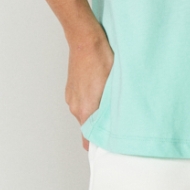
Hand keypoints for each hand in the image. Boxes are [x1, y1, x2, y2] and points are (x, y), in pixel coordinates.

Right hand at [65, 26, 113, 148]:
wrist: (85, 39)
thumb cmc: (101, 58)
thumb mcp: (114, 86)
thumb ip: (113, 111)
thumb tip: (118, 126)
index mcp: (85, 110)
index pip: (88, 141)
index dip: (100, 146)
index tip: (110, 149)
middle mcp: (75, 107)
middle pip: (88, 127)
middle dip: (101, 128)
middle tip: (117, 124)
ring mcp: (71, 97)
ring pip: (86, 113)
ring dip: (97, 112)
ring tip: (111, 103)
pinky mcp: (72, 89)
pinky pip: (82, 102)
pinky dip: (91, 101)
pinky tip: (101, 91)